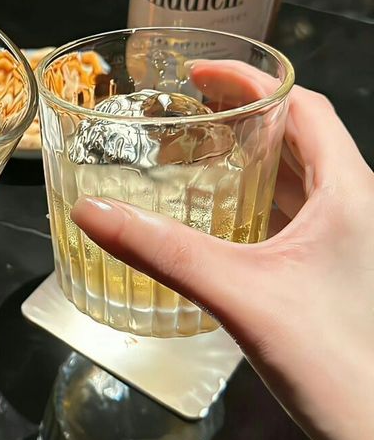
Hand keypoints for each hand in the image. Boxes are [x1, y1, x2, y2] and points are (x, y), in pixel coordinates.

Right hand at [72, 86, 373, 439]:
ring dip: (252, 163)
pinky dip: (261, 205)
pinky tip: (224, 225)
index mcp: (350, 190)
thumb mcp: (239, 296)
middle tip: (186, 114)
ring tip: (195, 159)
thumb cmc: (337, 364)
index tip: (197, 75)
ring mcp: (353, 244)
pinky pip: (300, 220)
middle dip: (244, 118)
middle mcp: (358, 207)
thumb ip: (163, 251)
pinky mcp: (341, 276)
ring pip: (302, 181)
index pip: (303, 105)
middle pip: (300, 138)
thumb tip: (92, 211)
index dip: (249, 80)